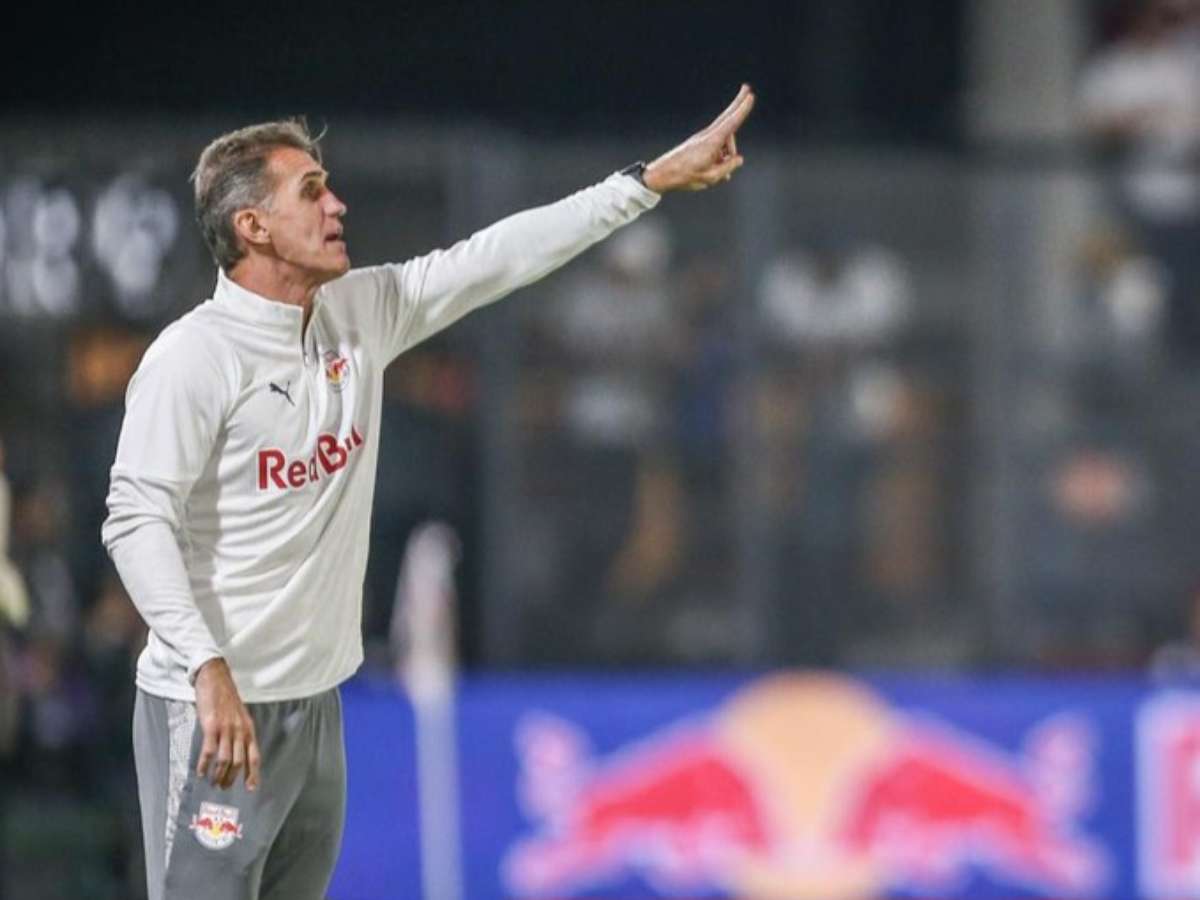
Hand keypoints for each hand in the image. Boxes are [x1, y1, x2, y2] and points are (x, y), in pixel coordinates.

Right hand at [194, 658, 260, 791]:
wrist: (215, 678)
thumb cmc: (225, 697)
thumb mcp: (239, 715)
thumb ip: (240, 732)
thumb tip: (237, 752)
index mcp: (248, 728)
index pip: (254, 755)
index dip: (253, 773)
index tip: (251, 788)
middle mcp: (240, 730)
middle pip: (239, 761)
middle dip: (231, 778)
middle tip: (223, 787)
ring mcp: (226, 728)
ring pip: (225, 760)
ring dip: (218, 775)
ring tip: (212, 782)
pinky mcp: (211, 726)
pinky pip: (209, 751)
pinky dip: (204, 764)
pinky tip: (200, 772)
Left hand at [643, 84, 755, 192]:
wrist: (664, 173)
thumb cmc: (685, 175)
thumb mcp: (711, 177)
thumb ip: (728, 167)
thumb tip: (738, 159)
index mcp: (711, 142)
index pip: (731, 123)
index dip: (742, 110)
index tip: (750, 96)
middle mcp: (708, 136)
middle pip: (728, 117)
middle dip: (738, 103)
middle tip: (746, 88)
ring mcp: (703, 138)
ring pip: (725, 140)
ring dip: (728, 154)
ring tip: (720, 172)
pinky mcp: (700, 143)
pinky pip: (717, 146)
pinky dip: (721, 157)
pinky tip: (717, 170)